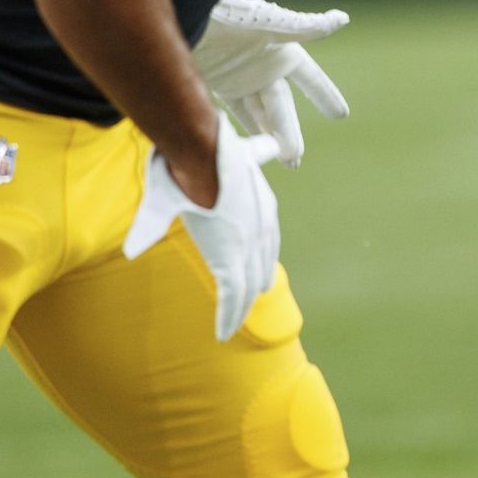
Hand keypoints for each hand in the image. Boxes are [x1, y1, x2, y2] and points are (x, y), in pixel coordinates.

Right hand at [125, 113, 282, 341]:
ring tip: (232, 326)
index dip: (261, 257)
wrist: (205, 156)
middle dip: (255, 284)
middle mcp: (262, 231)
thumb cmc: (215, 151)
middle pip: (260, 266)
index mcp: (264, 208)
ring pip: (247, 287)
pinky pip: (231, 297)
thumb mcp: (245, 151)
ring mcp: (247, 248)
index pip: (267, 241)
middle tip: (251, 300)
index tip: (259, 269)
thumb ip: (259, 151)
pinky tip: (224, 333)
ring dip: (240, 309)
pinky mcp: (229, 260)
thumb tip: (272, 144)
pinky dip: (228, 317)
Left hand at [193, 0, 349, 166]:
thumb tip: (341, 19)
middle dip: (289, 133)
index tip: (341, 115)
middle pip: (281, 107)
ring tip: (279, 162)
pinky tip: (250, 148)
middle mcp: (264, 64)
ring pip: (259, 113)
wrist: (187, 12)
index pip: (311, 79)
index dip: (325, 95)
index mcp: (283, 50)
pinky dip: (243, 128)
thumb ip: (305, 27)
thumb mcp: (271, 24)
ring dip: (268, 136)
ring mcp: (241, 74)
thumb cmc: (233, 15)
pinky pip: (235, 111)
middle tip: (294, 161)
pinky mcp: (218, 82)